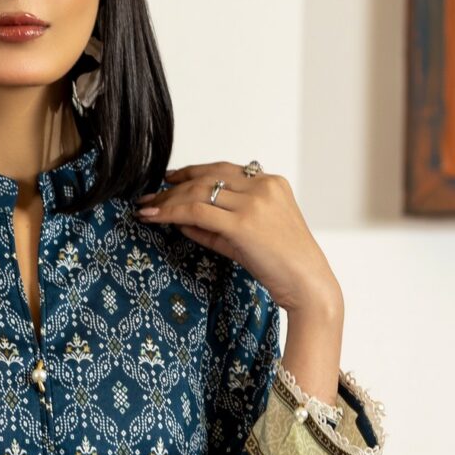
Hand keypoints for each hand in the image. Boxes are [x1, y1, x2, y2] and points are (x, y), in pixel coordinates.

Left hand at [137, 161, 342, 319]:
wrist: (308, 284)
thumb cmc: (282, 264)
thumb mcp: (248, 237)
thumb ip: (216, 225)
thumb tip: (181, 220)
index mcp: (271, 182)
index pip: (222, 170)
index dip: (192, 171)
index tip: (170, 178)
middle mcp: (263, 186)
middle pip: (207, 178)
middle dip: (174, 186)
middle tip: (150, 196)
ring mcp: (254, 203)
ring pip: (198, 192)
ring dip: (167, 200)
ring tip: (146, 208)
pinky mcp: (243, 223)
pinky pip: (196, 212)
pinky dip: (171, 213)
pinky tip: (154, 217)